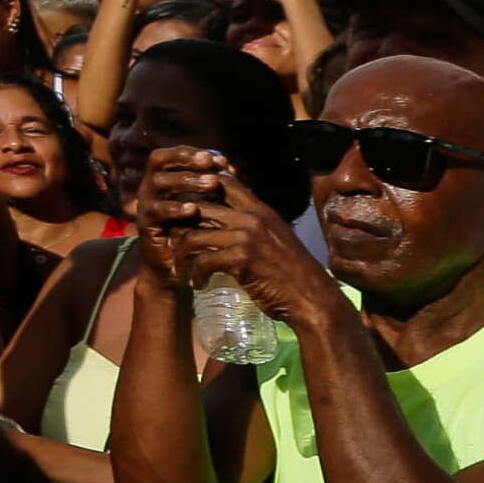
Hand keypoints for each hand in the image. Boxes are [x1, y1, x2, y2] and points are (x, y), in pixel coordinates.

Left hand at [134, 149, 329, 328]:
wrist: (312, 299)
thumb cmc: (291, 273)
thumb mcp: (274, 238)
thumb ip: (253, 225)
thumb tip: (226, 216)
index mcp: (261, 210)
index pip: (222, 183)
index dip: (197, 187)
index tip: (181, 203)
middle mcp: (253, 217)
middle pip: (199, 207)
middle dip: (179, 224)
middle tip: (171, 242)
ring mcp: (247, 237)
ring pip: (194, 234)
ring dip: (181, 253)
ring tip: (181, 267)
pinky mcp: (242, 259)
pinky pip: (204, 261)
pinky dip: (196, 274)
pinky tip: (197, 284)